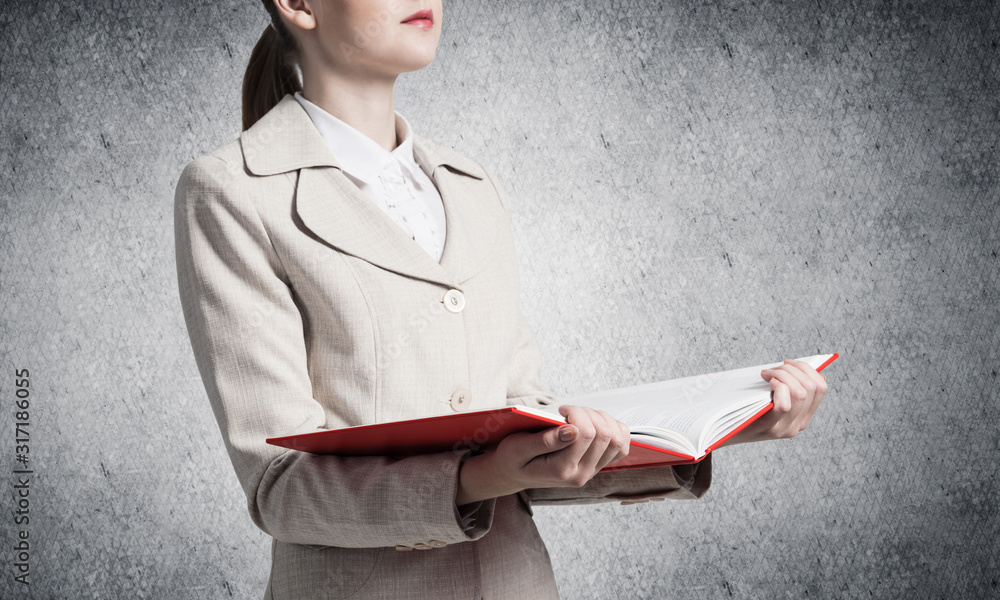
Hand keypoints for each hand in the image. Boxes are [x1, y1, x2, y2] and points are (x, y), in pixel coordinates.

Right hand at [455, 405, 630, 504]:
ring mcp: (591, 471)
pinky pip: (620, 447)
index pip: (587, 434)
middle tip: (569, 411)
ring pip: (617, 440)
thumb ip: (546, 441)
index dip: (578, 413)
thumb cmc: (513, 457)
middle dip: (590, 414)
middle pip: (605, 435)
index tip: (561, 410)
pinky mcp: (597, 466)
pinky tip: (595, 423)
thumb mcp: (518, 447)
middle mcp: (581, 474)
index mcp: (562, 470)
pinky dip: (614, 430)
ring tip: (582, 416)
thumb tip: (574, 430)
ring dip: (603, 420)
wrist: (513, 473)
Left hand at [719, 359, 827, 447]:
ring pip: (800, 393)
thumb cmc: (745, 407)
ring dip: (784, 375)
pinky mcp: (770, 429)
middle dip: (793, 369)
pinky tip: (767, 382)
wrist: (722, 431)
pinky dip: (779, 386)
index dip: (808, 369)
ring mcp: (785, 429)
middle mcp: (798, 425)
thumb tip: (812, 373)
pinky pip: (784, 405)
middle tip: (773, 368)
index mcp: (803, 416)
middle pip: (811, 388)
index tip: (789, 363)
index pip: (820, 388)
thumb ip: (789, 389)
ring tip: (767, 374)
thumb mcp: (771, 398)